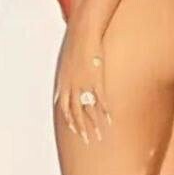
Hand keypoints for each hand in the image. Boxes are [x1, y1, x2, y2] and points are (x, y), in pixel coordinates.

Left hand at [54, 18, 109, 143]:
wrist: (82, 34)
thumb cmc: (75, 44)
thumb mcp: (67, 60)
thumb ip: (66, 72)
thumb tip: (65, 75)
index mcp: (63, 82)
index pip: (63, 106)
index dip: (69, 119)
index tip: (73, 130)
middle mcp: (71, 86)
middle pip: (75, 113)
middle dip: (81, 128)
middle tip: (86, 140)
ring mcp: (84, 85)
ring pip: (88, 110)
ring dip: (94, 124)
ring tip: (99, 136)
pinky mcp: (96, 80)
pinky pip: (100, 101)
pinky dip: (105, 111)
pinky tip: (109, 120)